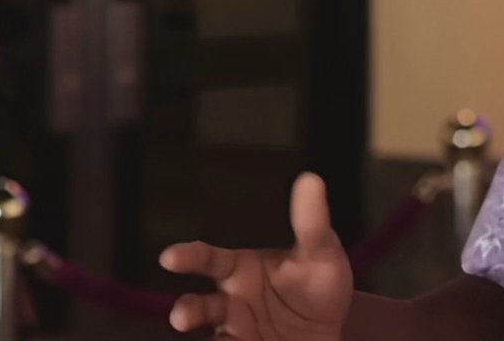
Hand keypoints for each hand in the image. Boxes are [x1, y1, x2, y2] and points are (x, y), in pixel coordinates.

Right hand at [159, 173, 353, 339]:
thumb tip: (311, 179)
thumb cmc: (318, 284)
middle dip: (187, 311)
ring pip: (211, 336)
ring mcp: (235, 331)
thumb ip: (311, 223)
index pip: (209, 260)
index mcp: (240, 269)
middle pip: (199, 305)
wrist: (334, 328)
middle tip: (181, 318)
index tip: (169, 257)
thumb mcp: (320, 252)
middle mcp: (230, 301)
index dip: (188, 256)